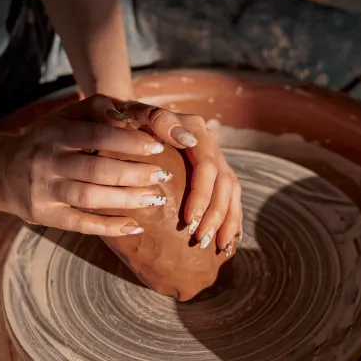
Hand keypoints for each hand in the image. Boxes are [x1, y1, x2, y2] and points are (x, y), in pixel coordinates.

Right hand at [0, 96, 172, 236]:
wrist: (4, 170)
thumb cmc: (49, 139)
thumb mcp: (65, 116)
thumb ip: (97, 108)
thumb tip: (129, 116)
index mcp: (54, 134)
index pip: (96, 136)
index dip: (129, 142)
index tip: (157, 148)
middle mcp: (46, 162)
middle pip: (95, 170)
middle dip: (134, 174)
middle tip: (163, 176)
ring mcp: (44, 191)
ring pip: (89, 198)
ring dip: (126, 200)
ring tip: (156, 199)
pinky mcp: (45, 216)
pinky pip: (80, 224)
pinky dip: (109, 227)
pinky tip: (136, 226)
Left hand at [86, 95, 243, 254]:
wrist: (131, 118)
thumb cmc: (128, 121)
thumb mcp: (137, 114)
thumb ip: (158, 120)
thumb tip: (187, 141)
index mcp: (195, 130)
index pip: (207, 166)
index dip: (201, 195)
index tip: (189, 220)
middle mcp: (210, 143)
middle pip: (224, 182)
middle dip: (216, 214)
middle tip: (202, 240)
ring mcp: (215, 157)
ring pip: (232, 191)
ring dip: (227, 220)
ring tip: (218, 246)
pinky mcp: (215, 171)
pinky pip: (232, 196)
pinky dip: (233, 217)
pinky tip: (230, 239)